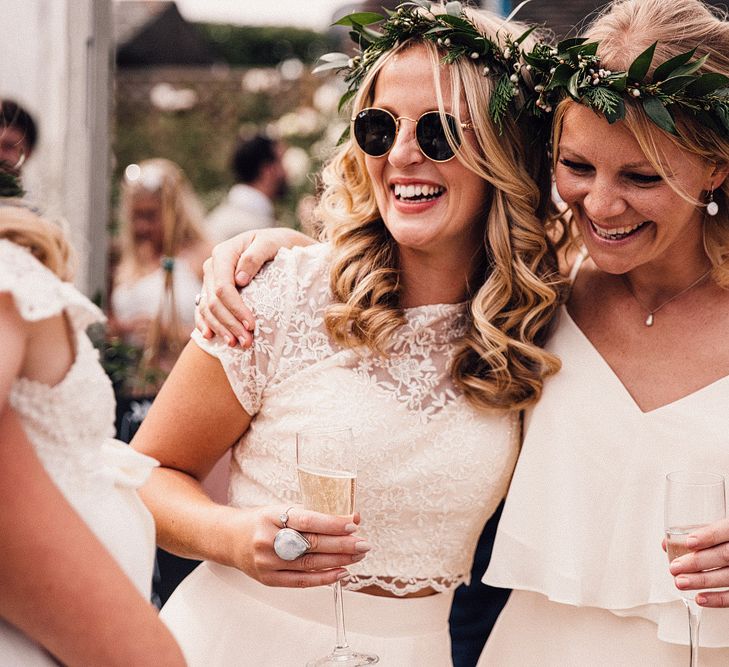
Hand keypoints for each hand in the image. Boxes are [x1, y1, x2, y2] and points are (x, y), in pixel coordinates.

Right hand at [194, 228, 313, 347]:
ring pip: (207, 308)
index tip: (252, 325)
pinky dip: (205, 323)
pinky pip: (202, 309)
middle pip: (214, 301)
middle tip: (247, 343)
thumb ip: (255, 257)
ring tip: (235, 345)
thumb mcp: (271, 243)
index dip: (236, 309)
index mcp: (224, 253)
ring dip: (220, 329)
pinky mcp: (212, 289)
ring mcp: (210, 279)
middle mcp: (213, 266)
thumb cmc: (277, 244)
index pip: (223, 287)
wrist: (276, 244)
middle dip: (230, 324)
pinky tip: (211, 337)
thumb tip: (240, 280)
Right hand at [230, 506, 368, 587]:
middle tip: (364, 543)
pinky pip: (301, 581)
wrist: (228, 539)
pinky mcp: (269, 579)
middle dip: (342, 544)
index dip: (331, 523)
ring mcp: (267, 562)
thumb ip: (313, 515)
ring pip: (309, 564)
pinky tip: (342, 572)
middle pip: (311, 544)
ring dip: (339, 561)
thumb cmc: (262, 521)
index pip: (307, 520)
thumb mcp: (281, 510)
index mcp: (271, 516)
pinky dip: (324, 578)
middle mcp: (268, 540)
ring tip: (358, 556)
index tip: (353, 524)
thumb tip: (350, 519)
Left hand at [668, 518, 728, 606]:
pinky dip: (718, 599)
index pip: (726, 530)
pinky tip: (700, 598)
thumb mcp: (720, 531)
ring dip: (702, 581)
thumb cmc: (725, 541)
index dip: (708, 536)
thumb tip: (666, 544)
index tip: (689, 542)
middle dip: (697, 562)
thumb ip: (699, 534)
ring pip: (728, 576)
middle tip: (675, 567)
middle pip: (724, 555)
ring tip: (680, 582)